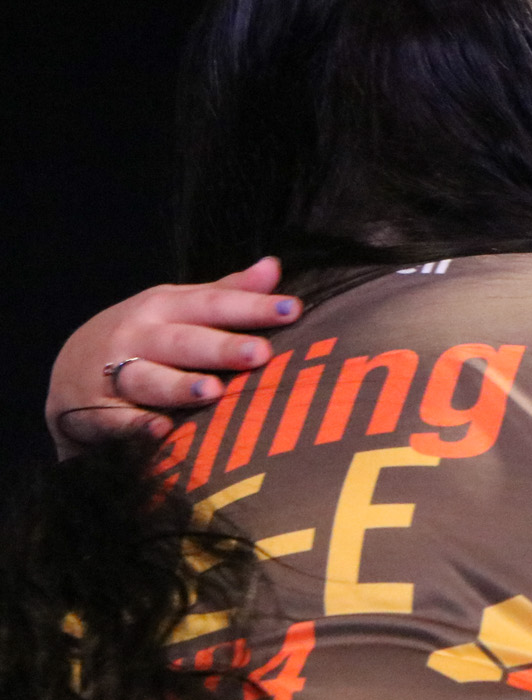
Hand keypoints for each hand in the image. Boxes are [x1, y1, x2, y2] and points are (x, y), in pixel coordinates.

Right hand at [46, 257, 301, 457]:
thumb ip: (227, 292)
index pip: (214, 304)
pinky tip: (160, 431)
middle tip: (259, 353)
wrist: (69, 369)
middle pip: (184, 341)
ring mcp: (113, 373)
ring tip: (213, 392)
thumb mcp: (179, 305)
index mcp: (165, 307)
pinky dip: (135, 427)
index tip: (293, 309)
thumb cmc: (146, 334)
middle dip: (221, 348)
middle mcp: (140, 336)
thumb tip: (273, 268)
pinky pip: (117, 420)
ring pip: (148, 379)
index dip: (253, 306)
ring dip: (179, 387)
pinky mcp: (96, 411)